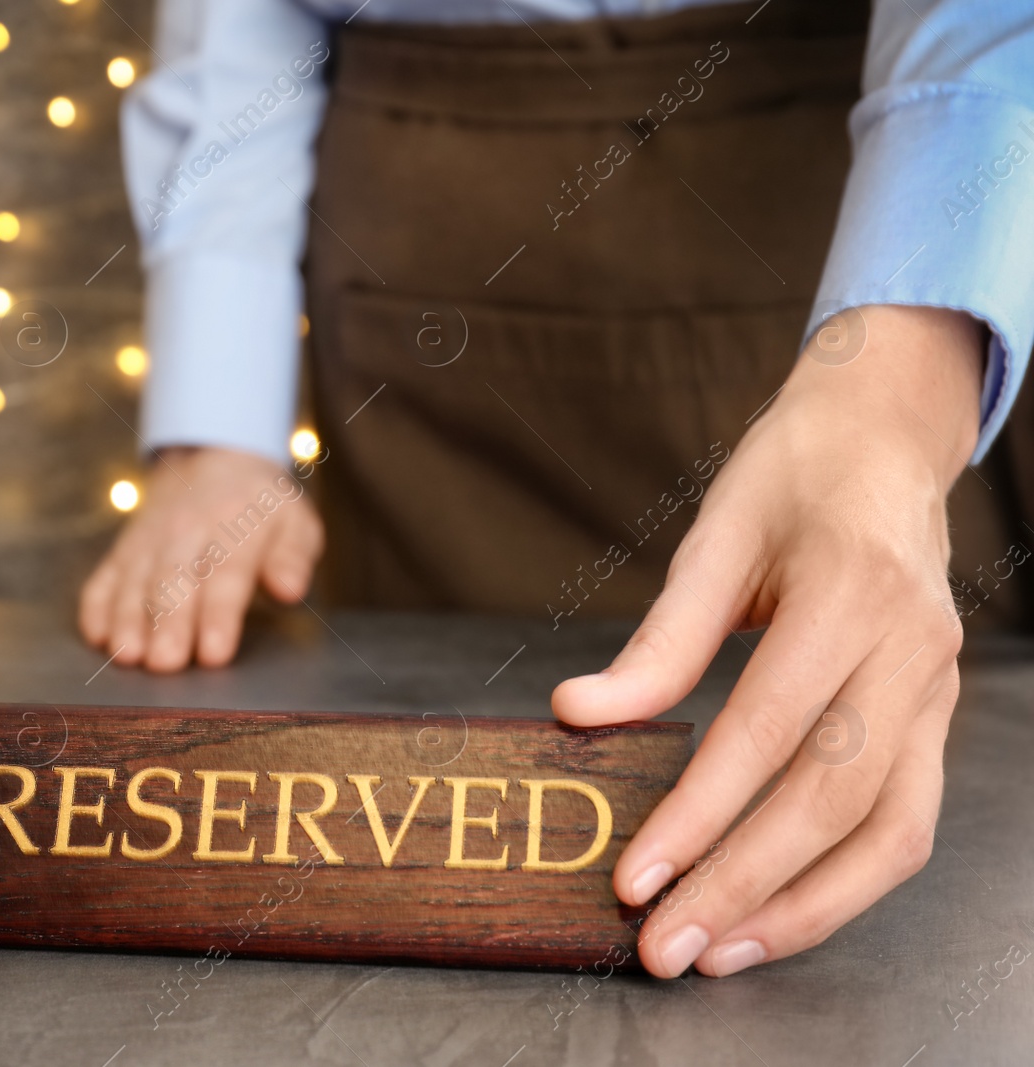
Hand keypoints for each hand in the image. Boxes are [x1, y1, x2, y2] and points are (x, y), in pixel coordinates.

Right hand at [79, 446, 323, 671]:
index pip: (226, 574)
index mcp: (235, 525)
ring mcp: (149, 542)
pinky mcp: (122, 552)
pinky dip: (97, 606)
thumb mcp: (295, 523)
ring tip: (127, 655)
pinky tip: (97, 637)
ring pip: (135, 583)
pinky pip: (104, 578)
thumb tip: (289, 590)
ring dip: (128, 619)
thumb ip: (293, 558)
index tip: (215, 653)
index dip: (219, 616)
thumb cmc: (260, 510)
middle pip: (174, 582)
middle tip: (166, 664)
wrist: (213, 461)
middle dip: (168, 624)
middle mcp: (185, 532)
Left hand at [553, 305, 983, 977]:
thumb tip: (578, 714)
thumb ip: (659, 639)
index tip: (636, 878)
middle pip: (832, 800)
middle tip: (665, 946)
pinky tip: (774, 915)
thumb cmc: (791, 477)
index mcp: (851, 595)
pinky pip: (903, 823)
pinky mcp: (935, 718)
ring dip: (803, 910)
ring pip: (889, 834)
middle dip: (742, 884)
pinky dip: (843, 884)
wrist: (884, 441)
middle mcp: (909, 653)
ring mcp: (935, 691)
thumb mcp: (715, 536)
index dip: (699, 814)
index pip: (768, 732)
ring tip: (718, 953)